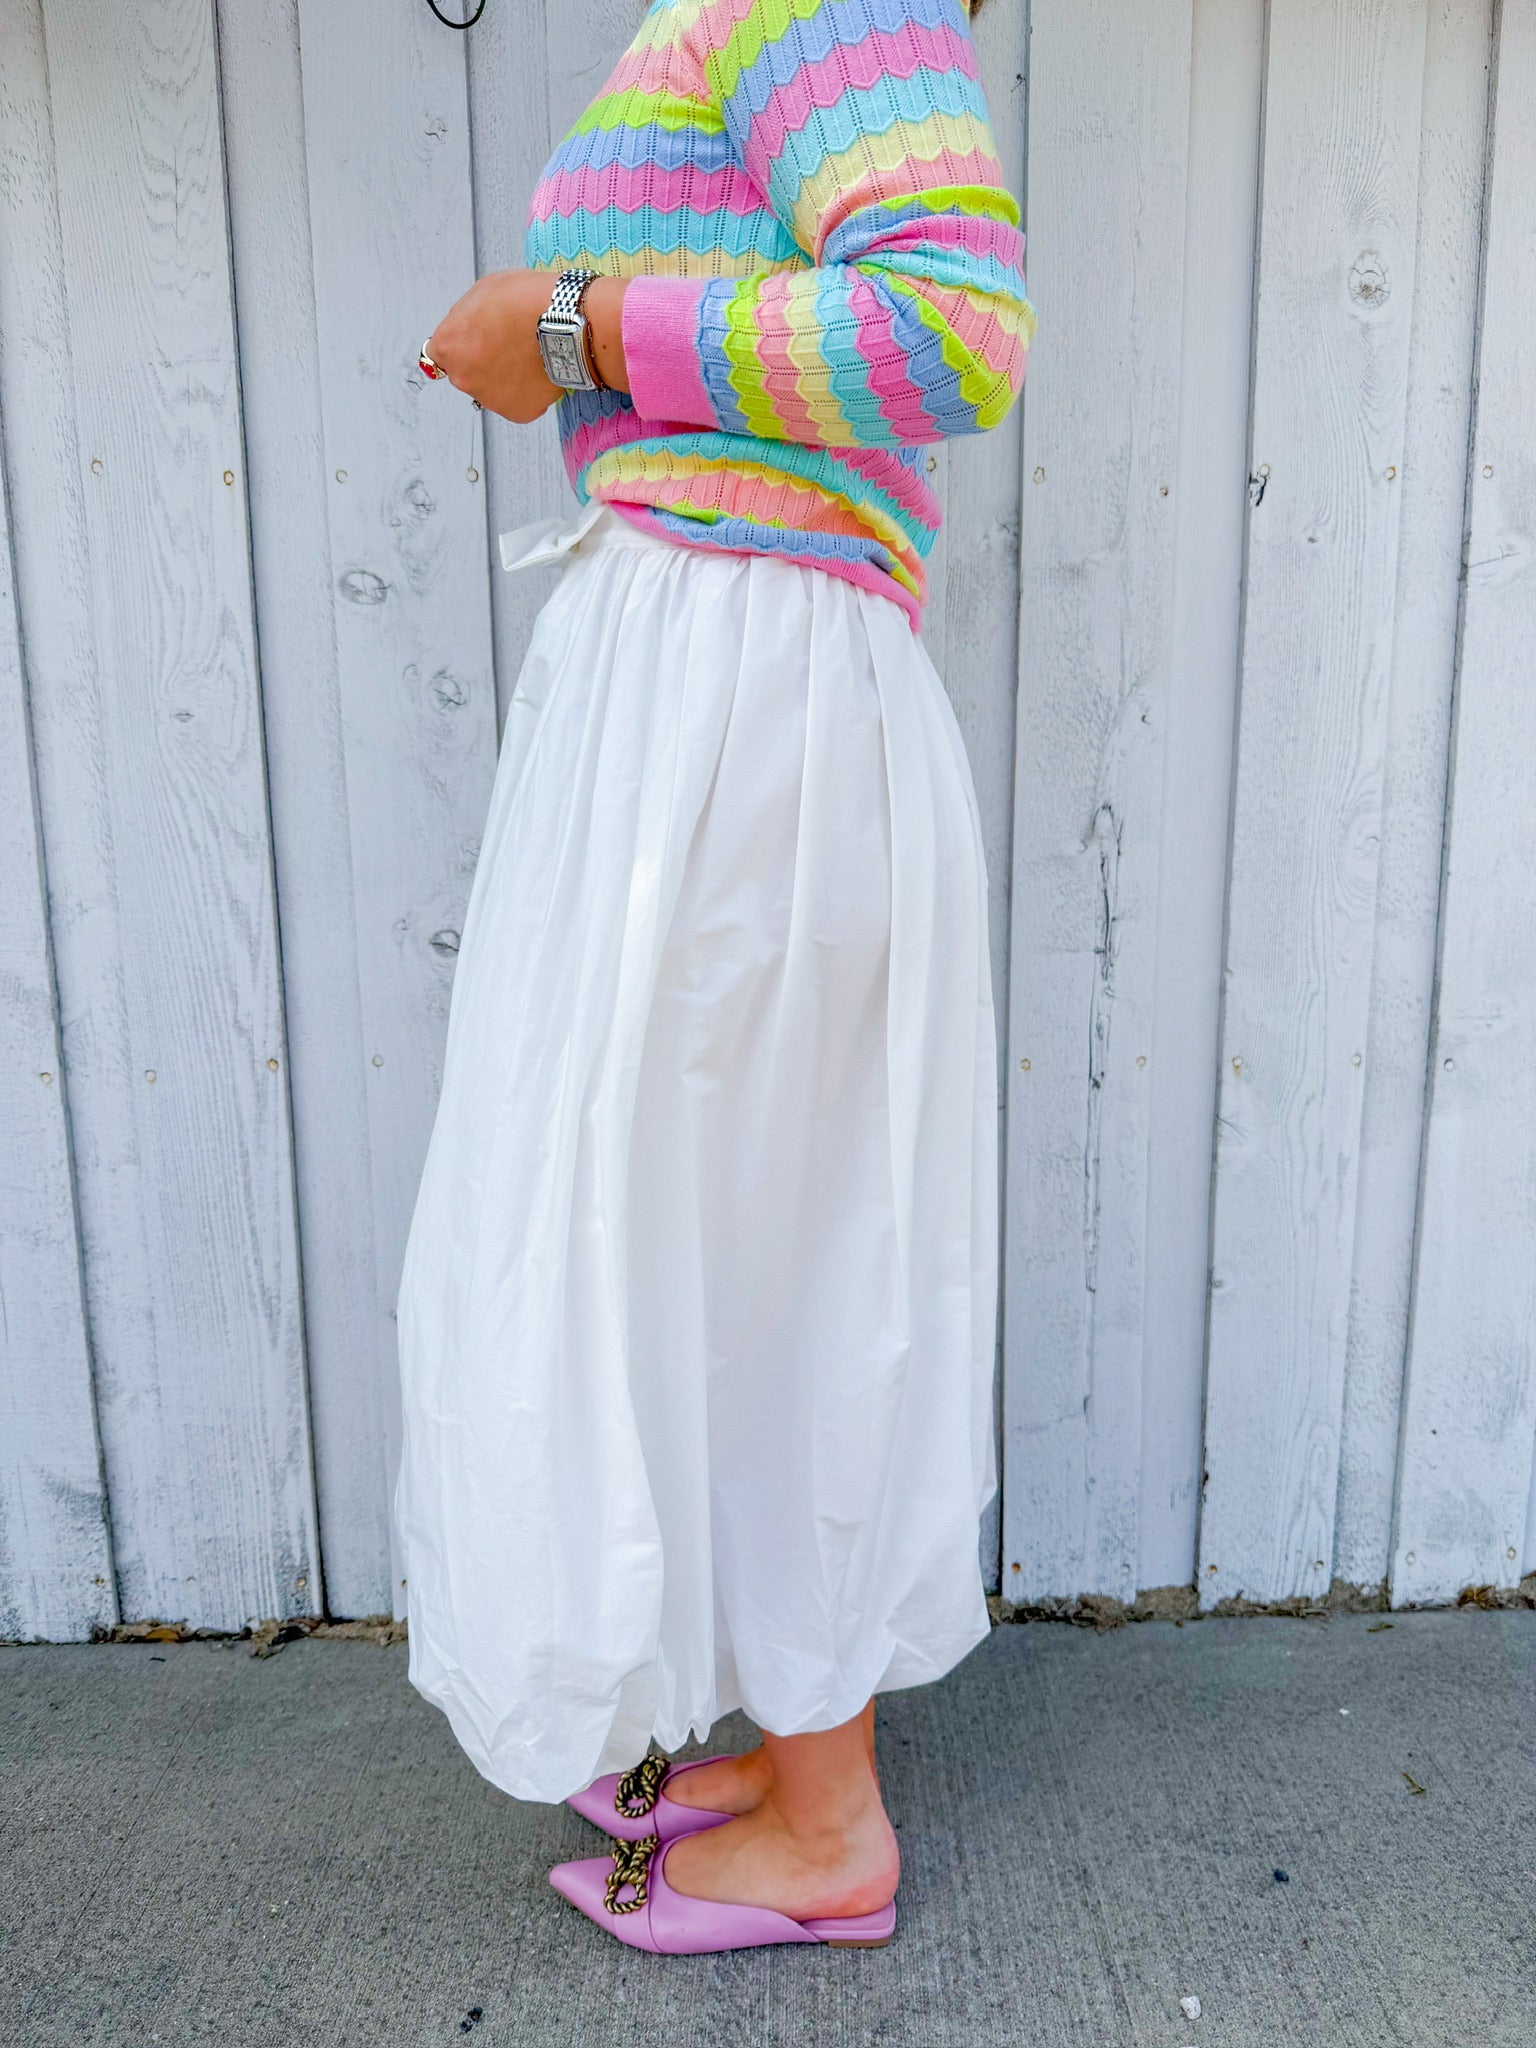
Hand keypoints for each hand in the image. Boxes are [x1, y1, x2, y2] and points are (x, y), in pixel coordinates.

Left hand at [424, 271, 629, 421]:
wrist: (564, 323)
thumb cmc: (526, 300)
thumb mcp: (483, 290)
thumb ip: (467, 316)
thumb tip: (468, 327)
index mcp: (448, 346)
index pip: (440, 353)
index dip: (460, 343)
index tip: (473, 341)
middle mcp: (463, 378)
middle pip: (466, 373)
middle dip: (482, 361)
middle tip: (508, 344)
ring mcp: (490, 399)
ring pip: (492, 389)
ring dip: (505, 376)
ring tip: (528, 355)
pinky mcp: (518, 413)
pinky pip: (518, 401)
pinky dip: (527, 390)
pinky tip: (539, 370)